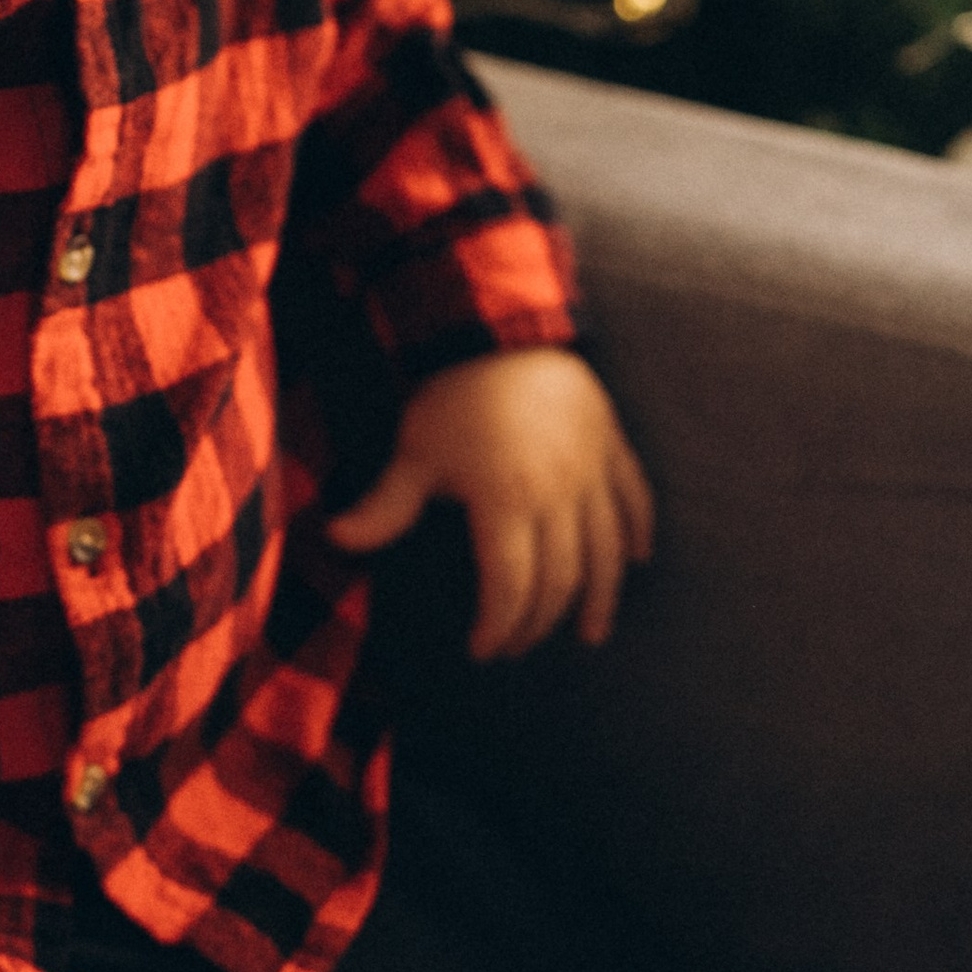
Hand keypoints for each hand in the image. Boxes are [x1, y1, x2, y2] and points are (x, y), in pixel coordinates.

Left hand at [326, 347, 653, 658]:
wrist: (502, 323)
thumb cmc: (452, 392)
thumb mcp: (414, 451)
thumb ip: (384, 505)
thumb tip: (336, 538)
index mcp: (508, 501)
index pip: (511, 588)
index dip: (499, 626)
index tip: (483, 648)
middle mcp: (559, 494)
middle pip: (560, 579)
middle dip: (538, 621)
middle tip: (518, 643)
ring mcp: (592, 471)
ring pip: (606, 551)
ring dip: (599, 597)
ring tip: (591, 633)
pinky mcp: (611, 446)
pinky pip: (634, 498)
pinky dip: (636, 532)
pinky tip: (635, 560)